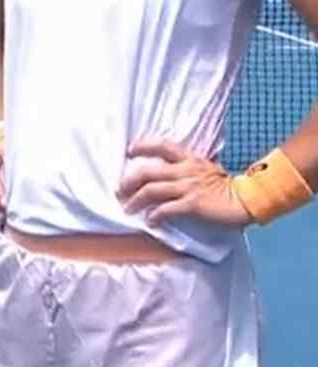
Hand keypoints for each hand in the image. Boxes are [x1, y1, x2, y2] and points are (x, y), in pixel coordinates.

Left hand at [117, 140, 252, 228]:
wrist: (246, 199)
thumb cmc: (226, 186)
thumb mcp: (205, 169)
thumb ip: (186, 168)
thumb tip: (165, 175)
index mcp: (189, 159)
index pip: (162, 146)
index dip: (143, 146)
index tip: (129, 151)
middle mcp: (185, 170)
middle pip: (148, 172)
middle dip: (129, 182)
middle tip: (120, 191)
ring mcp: (188, 187)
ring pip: (152, 191)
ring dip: (136, 200)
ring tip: (128, 208)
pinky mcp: (192, 204)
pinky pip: (166, 209)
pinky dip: (154, 215)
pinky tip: (150, 220)